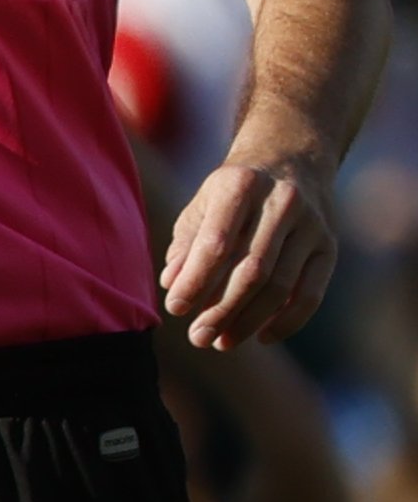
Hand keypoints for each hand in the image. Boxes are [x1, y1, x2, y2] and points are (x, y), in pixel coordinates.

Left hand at [162, 152, 339, 349]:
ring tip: (221, 342)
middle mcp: (282, 202)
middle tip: (198, 338)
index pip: (217, 241)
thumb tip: (172, 283)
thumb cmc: (235, 190)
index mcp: (241, 185)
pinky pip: (312, 293)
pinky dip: (288, 321)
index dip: (196, 279)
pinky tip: (263, 338)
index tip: (175, 308)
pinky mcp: (330, 246)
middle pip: (252, 269)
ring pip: (280, 285)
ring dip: (249, 320)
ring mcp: (312, 224)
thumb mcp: (204, 203)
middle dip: (221, 309)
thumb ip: (187, 243)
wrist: (292, 159)